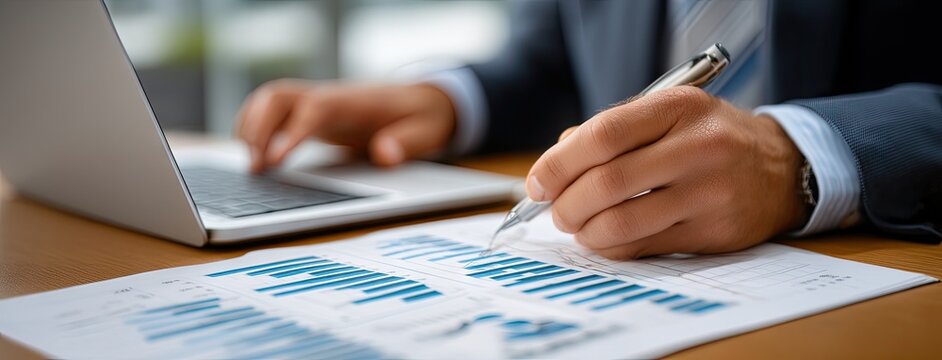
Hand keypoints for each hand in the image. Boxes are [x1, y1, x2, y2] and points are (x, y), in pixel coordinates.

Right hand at [236, 80, 456, 172]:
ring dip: (251, 129)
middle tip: (256, 170)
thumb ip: (406, 143)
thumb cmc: (422, 116)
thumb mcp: (426, 132)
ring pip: (268, 101)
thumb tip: (385, 155)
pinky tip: (255, 158)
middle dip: (258, 129)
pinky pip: (271, 112)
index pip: (314, 109)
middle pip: (278, 97)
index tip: (275, 161)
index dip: (291, 133)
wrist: (421, 98)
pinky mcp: (309, 113)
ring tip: (252, 168)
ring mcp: (315, 103)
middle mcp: (328, 97)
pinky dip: (255, 129)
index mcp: (353, 102)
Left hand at [527, 86, 807, 258]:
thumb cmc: (707, 140)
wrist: (781, 169)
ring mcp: (709, 192)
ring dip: (585, 231)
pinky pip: (643, 247)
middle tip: (555, 211)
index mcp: (678, 108)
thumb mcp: (667, 116)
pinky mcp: (713, 232)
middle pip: (607, 182)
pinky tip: (605, 239)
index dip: (559, 163)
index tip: (537, 183)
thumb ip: (609, 132)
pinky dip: (611, 247)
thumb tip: (552, 168)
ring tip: (578, 226)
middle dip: (566, 204)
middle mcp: (698, 147)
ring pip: (622, 222)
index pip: (603, 134)